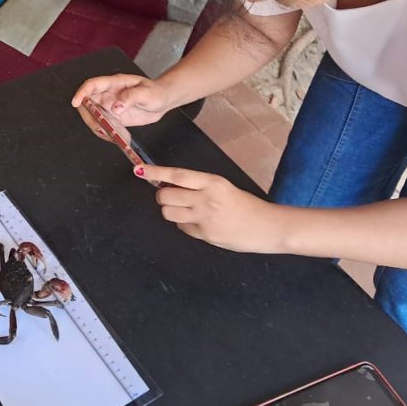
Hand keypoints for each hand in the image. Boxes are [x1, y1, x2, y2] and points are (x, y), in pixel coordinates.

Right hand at [71, 74, 172, 140]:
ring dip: (98, 128)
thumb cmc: (156, 92)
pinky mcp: (114, 118)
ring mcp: (110, 107)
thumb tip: (116, 107)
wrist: (163, 101)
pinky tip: (118, 138)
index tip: (76, 102)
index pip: (92, 85)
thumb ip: (131, 97)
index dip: (81, 92)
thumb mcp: (146, 93)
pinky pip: (104, 126)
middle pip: (88, 103)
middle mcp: (108, 95)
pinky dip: (108, 134)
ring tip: (113, 136)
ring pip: (94, 117)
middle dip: (89, 117)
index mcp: (114, 83)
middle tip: (101, 128)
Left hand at [135, 165, 283, 253]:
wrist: (267, 227)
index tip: (139, 170)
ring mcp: (204, 218)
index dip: (156, 172)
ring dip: (171, 211)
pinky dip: (184, 225)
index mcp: (212, 182)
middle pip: (166, 195)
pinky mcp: (204, 235)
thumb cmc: (246, 205)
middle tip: (171, 196)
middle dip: (163, 196)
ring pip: (168, 213)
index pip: (177, 175)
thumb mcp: (223, 188)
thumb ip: (199, 187)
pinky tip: (199, 223)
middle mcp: (206, 199)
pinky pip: (182, 228)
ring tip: (187, 210)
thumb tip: (171, 184)